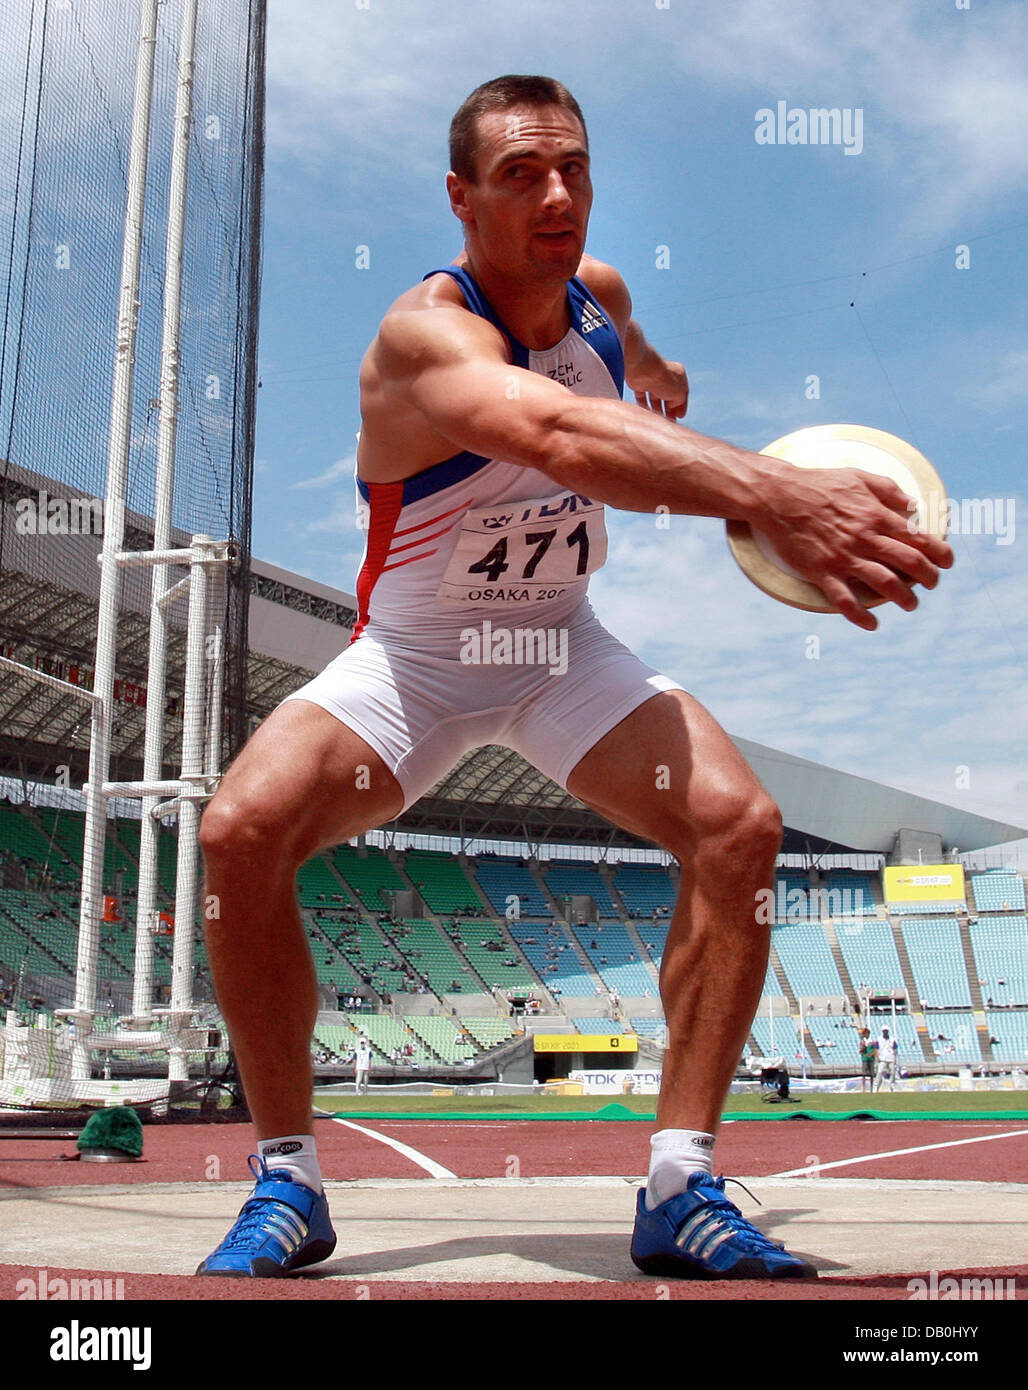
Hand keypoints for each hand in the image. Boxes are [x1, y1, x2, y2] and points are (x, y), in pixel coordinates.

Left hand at [628, 356, 688, 419]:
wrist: (643, 369)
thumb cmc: (663, 379)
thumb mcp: (679, 393)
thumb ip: (679, 402)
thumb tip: (672, 407)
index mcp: (678, 374)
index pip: (682, 392)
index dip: (682, 406)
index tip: (680, 417)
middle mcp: (664, 376)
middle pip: (668, 396)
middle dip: (669, 409)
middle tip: (670, 421)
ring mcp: (651, 380)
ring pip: (655, 398)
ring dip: (657, 409)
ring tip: (659, 420)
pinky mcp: (638, 384)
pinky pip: (642, 397)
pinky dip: (644, 406)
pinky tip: (647, 415)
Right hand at [756, 464, 954, 629]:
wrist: (779, 496)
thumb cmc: (819, 484)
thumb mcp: (859, 476)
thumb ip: (890, 491)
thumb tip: (913, 505)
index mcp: (877, 516)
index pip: (920, 538)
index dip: (940, 553)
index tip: (947, 562)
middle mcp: (865, 539)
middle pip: (910, 563)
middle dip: (928, 577)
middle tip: (932, 584)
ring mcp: (844, 558)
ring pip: (885, 583)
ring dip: (904, 598)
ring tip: (911, 605)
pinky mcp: (822, 572)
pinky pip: (845, 600)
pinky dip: (860, 616)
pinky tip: (872, 624)